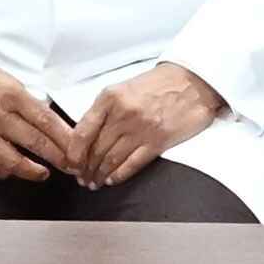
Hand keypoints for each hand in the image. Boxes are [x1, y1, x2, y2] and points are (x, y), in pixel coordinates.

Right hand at [0, 41, 83, 181]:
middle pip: (35, 143)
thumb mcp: (4, 78)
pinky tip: (12, 171)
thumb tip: (48, 122)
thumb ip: (25, 101)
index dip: (65, 139)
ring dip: (32, 171)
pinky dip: (3, 172)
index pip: (46, 121)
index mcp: (10, 94)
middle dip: (58, 158)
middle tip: (71, 167)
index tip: (78, 149)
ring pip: (13, 162)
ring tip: (43, 173)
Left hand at [61, 63, 224, 186]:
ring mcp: (141, 129)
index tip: (70, 163)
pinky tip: (112, 179)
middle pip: (95, 149)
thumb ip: (105, 109)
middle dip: (85, 167)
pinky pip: (132, 164)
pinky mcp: (158, 141)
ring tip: (94, 182)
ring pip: (111, 159)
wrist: (193, 81)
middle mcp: (123, 113)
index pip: (82, 131)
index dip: (73, 152)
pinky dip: (119, 175)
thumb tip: (87, 135)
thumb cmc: (158, 84)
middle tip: (81, 177)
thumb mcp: (124, 87)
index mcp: (110, 97)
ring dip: (99, 174)